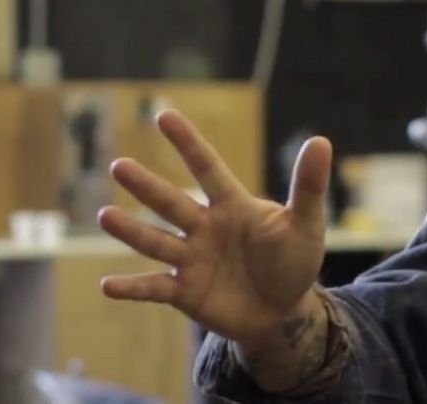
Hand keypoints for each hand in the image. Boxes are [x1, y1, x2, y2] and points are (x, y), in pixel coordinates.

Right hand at [98, 109, 331, 345]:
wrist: (284, 311)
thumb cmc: (294, 261)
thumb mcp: (306, 224)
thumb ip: (309, 186)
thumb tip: (321, 140)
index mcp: (233, 206)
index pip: (208, 169)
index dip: (188, 143)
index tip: (164, 115)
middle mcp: (206, 228)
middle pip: (172, 203)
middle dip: (147, 186)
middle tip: (119, 166)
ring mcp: (192, 260)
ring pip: (156, 242)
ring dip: (131, 231)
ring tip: (105, 215)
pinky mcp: (186, 293)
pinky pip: (155, 288)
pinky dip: (133, 288)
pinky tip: (107, 286)